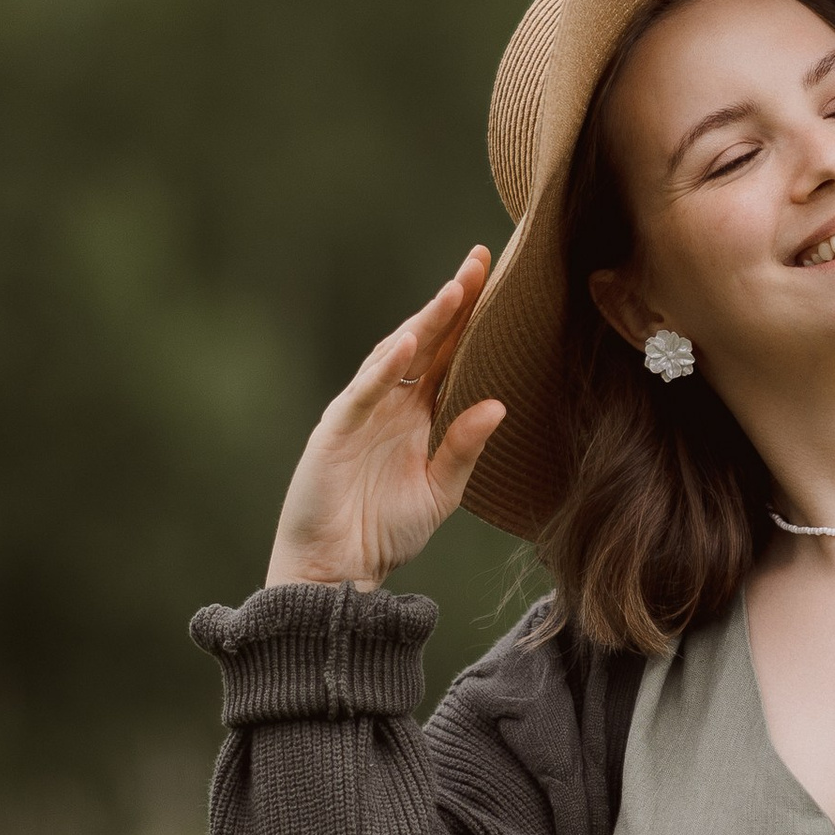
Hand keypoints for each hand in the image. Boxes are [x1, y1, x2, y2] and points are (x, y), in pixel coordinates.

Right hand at [264, 249, 506, 590]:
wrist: (337, 573)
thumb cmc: (384, 532)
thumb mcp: (440, 491)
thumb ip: (465, 448)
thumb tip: (500, 405)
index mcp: (416, 413)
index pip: (449, 355)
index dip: (470, 319)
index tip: (496, 279)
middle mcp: (389, 404)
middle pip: (423, 342)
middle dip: (450, 303)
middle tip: (478, 262)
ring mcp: (360, 413)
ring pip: (392, 358)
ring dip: (421, 324)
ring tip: (452, 293)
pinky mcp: (335, 432)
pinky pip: (362, 395)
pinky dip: (383, 370)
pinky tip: (406, 345)